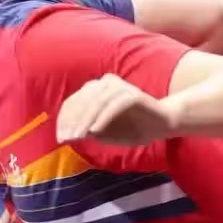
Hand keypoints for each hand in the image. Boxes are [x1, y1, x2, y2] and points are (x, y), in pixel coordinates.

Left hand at [56, 73, 177, 145]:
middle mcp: (105, 84)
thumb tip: (68, 134)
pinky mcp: (133, 94)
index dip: (64, 120)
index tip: (60, 137)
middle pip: (82, 101)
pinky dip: (103, 118)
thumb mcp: (105, 133)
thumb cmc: (131, 128)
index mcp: (95, 90)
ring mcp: (120, 87)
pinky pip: (114, 106)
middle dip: (72, 121)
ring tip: (78, 136)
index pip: (73, 102)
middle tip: (66, 138)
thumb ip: (87, 131)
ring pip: (96, 102)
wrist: (162, 124)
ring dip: (85, 120)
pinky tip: (95, 131)